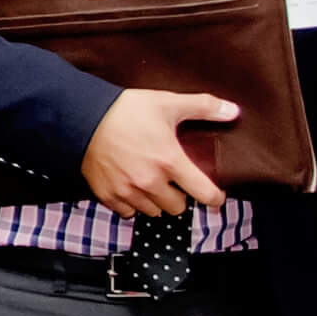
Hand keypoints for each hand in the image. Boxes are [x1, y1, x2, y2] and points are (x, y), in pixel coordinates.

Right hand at [81, 89, 236, 215]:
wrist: (83, 115)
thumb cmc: (126, 110)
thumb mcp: (167, 103)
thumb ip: (203, 107)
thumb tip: (233, 111)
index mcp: (169, 161)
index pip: (203, 193)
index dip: (215, 197)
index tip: (215, 196)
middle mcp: (150, 181)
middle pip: (177, 207)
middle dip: (179, 196)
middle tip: (173, 180)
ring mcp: (127, 191)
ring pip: (153, 212)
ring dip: (156, 201)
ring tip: (151, 183)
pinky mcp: (108, 195)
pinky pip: (128, 212)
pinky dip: (132, 204)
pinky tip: (131, 187)